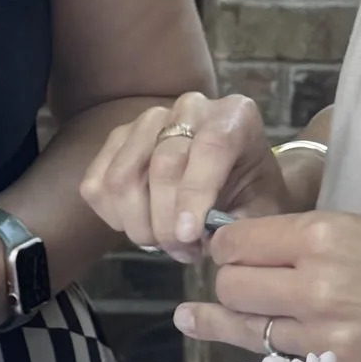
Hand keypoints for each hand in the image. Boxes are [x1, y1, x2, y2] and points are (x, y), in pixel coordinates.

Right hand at [80, 89, 292, 252]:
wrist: (233, 176)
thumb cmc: (251, 192)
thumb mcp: (264, 209)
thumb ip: (242, 224)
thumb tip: (208, 242)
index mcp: (234, 116)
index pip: (210, 147)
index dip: (195, 194)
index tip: (189, 236)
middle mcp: (189, 108)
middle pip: (163, 164)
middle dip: (167, 222)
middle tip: (182, 253)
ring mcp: (146, 120)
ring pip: (122, 176)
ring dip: (138, 224)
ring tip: (163, 244)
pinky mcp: (116, 139)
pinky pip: (97, 184)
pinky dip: (113, 217)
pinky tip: (140, 226)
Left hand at [179, 211, 360, 361]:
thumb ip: (326, 245)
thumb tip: (274, 252)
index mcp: (329, 239)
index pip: (237, 241)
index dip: (226, 247)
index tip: (223, 253)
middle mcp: (317, 290)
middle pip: (231, 289)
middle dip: (226, 288)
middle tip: (230, 289)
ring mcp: (329, 347)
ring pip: (253, 336)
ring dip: (238, 328)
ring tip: (195, 321)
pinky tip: (329, 358)